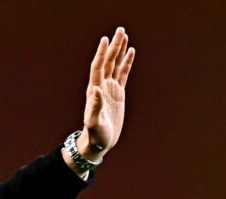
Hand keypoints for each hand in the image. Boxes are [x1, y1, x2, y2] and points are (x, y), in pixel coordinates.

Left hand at [77, 27, 135, 160]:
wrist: (99, 142)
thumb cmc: (95, 135)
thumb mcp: (95, 123)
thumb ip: (95, 107)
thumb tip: (96, 90)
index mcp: (95, 91)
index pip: (98, 67)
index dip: (101, 53)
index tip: (105, 39)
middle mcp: (102, 87)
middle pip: (108, 62)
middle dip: (113, 46)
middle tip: (120, 30)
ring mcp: (110, 89)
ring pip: (115, 65)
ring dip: (119, 50)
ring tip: (124, 35)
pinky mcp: (118, 94)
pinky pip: (123, 75)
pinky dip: (126, 63)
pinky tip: (131, 52)